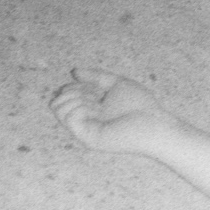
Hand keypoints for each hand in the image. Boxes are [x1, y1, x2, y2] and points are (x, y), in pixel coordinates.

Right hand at [50, 69, 172, 154]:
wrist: (155, 124)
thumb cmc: (141, 106)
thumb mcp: (116, 83)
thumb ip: (95, 76)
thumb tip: (73, 72)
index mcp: (89, 111)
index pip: (63, 96)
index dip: (74, 86)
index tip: (96, 88)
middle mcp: (85, 123)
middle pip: (55, 102)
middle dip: (73, 91)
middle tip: (97, 95)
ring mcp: (85, 131)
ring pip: (57, 108)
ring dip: (76, 98)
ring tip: (98, 103)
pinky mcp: (89, 138)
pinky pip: (68, 117)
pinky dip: (81, 107)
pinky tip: (98, 110)